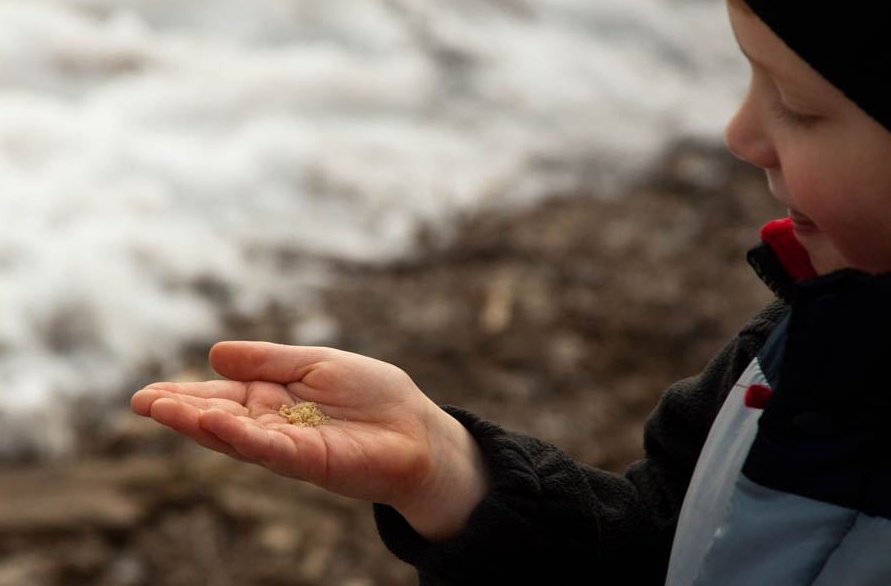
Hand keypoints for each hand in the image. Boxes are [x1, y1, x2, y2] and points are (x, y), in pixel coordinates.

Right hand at [131, 342, 486, 539]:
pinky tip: (214, 422)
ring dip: (197, 424)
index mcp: (271, 399)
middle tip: (139, 402)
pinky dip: (241, 435)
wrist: (418, 429)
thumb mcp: (316, 363)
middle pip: (218, 419)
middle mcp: (272, 426)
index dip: (185, 395)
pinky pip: (270, 447)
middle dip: (179, 411)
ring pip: (235, 436)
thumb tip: (214, 354)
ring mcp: (288, 446)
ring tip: (161, 409)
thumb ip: (269, 361)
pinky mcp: (310, 461)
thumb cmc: (373, 395)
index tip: (148, 393)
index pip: (220, 397)